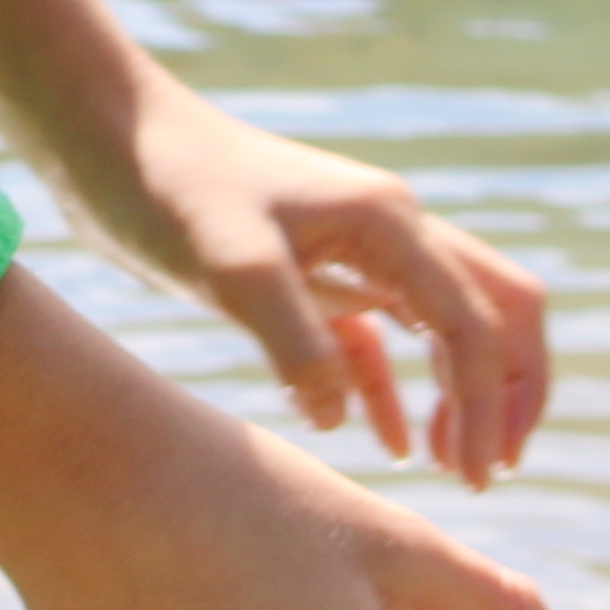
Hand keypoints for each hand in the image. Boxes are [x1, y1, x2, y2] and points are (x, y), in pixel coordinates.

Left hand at [82, 88, 557, 494]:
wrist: (101, 133)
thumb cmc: (166, 185)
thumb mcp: (229, 267)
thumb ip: (295, 343)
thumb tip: (342, 422)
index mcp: (389, 224)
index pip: (475, 324)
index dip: (487, 404)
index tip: (476, 476)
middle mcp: (389, 232)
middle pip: (494, 313)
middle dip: (507, 393)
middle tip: (489, 473)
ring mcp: (351, 252)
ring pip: (445, 328)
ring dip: (459, 396)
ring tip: (454, 472)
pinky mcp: (307, 276)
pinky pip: (376, 341)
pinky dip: (392, 392)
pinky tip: (388, 446)